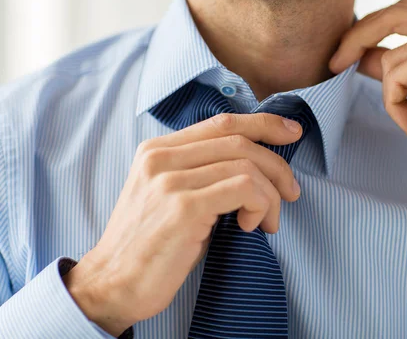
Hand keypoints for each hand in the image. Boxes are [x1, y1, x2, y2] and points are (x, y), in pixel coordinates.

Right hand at [63, 114, 302, 335]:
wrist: (113, 284)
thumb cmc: (153, 244)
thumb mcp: (173, 195)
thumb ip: (203, 171)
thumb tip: (258, 165)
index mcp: (157, 149)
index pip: (222, 123)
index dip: (263, 123)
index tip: (292, 133)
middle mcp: (161, 157)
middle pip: (239, 141)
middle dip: (277, 165)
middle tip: (291, 192)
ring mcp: (170, 181)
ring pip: (246, 165)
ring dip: (271, 195)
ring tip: (268, 222)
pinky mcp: (183, 207)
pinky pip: (244, 188)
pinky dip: (260, 205)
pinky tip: (250, 226)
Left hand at [330, 0, 406, 187]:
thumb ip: (401, 67)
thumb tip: (362, 56)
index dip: (373, 28)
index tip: (348, 52)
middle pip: (393, 14)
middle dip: (357, 37)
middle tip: (334, 63)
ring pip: (390, 58)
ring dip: (391, 96)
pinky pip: (393, 76)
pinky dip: (395, 105)